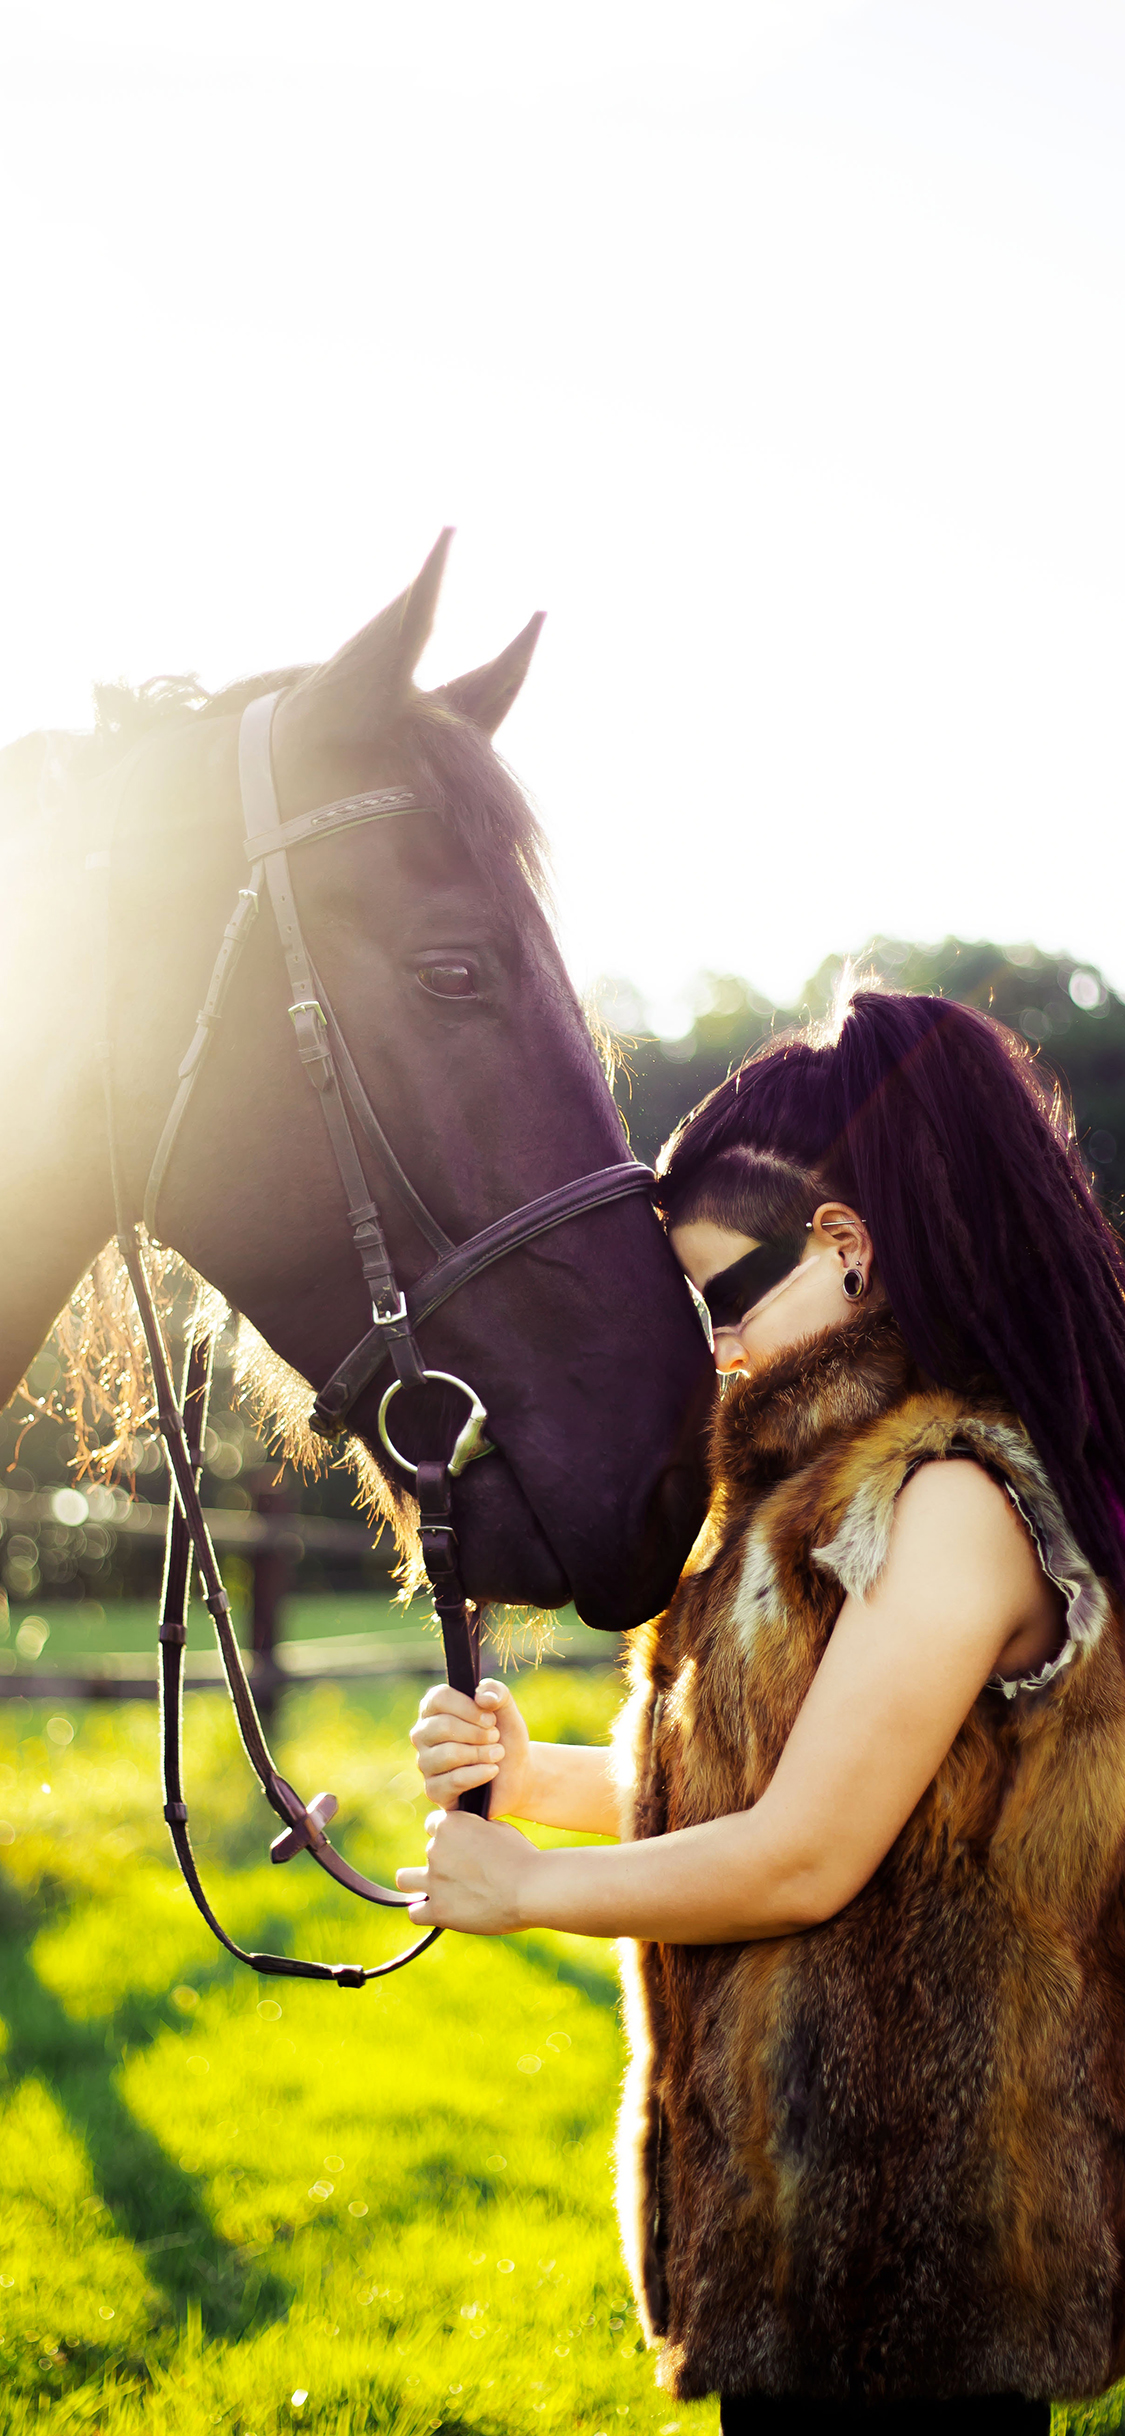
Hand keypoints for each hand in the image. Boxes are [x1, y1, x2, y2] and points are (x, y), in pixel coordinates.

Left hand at [395, 1807, 542, 1933]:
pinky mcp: (438, 1911)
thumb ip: (475, 1830)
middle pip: (427, 1852)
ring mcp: (434, 1881)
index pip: (434, 1825)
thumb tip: (469, 1834)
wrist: (531, 1888)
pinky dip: (425, 1912)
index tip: (462, 1847)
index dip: (449, 1836)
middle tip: (463, 1873)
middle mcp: (435, 1849)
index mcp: (449, 1825)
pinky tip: (440, 1912)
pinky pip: (416, 1913)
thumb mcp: (499, 1829)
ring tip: (438, 1891)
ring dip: (418, 1883)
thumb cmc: (522, 1858)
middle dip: (441, 1860)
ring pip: (406, 1879)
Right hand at [409, 1677, 532, 1816]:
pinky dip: (479, 1774)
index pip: (438, 1698)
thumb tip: (481, 1696)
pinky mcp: (434, 1790)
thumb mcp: (507, 1711)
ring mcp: (425, 1763)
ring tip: (497, 1754)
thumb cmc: (504, 1738)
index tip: (490, 1718)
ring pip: (448, 1754)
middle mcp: (424, 1735)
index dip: (468, 1707)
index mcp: (435, 1709)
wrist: (515, 1775)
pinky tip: (492, 1771)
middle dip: (477, 1733)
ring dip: (480, 1753)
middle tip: (495, 1737)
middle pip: (443, 1727)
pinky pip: (453, 1780)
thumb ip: (497, 1692)